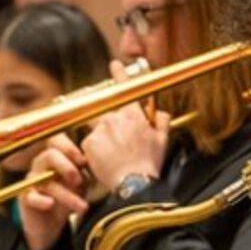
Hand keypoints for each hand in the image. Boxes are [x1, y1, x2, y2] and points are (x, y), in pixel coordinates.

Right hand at [18, 134, 88, 249]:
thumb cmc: (66, 199)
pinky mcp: (25, 197)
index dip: (69, 148)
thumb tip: (96, 165)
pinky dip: (41, 200)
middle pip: (50, 155)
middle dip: (67, 167)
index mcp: (55, 157)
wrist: (49, 226)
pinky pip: (32, 196)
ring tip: (82, 207)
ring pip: (47, 181)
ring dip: (66, 195)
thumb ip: (84, 173)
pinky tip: (50, 204)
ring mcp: (32, 180)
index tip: (84, 161)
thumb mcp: (79, 186)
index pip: (57, 142)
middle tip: (80, 182)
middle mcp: (41, 164)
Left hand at [81, 60, 168, 190]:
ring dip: (102, 138)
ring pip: (96, 127)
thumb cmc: (148, 165)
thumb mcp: (162, 141)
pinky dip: (94, 151)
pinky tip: (105, 161)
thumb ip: (162, 121)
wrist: (134, 185)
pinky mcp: (88, 143)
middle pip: (104, 108)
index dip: (119, 74)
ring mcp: (100, 130)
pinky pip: (88, 142)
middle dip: (106, 118)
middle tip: (112, 133)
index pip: (125, 88)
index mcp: (133, 115)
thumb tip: (161, 113)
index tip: (115, 64)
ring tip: (112, 155)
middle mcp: (114, 118)